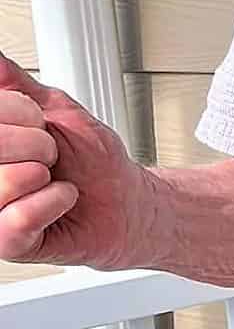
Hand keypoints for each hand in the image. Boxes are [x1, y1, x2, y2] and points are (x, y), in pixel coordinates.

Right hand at [0, 51, 153, 267]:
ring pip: (3, 182)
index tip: (39, 124)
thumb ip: (15, 85)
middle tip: (52, 155)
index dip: (22, 115)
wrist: (126, 201)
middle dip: (38, 143)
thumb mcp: (55, 109)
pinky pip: (18, 219)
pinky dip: (54, 202)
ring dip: (45, 174)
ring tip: (54, 179)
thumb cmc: (92, 159)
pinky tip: (61, 200)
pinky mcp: (7, 243)